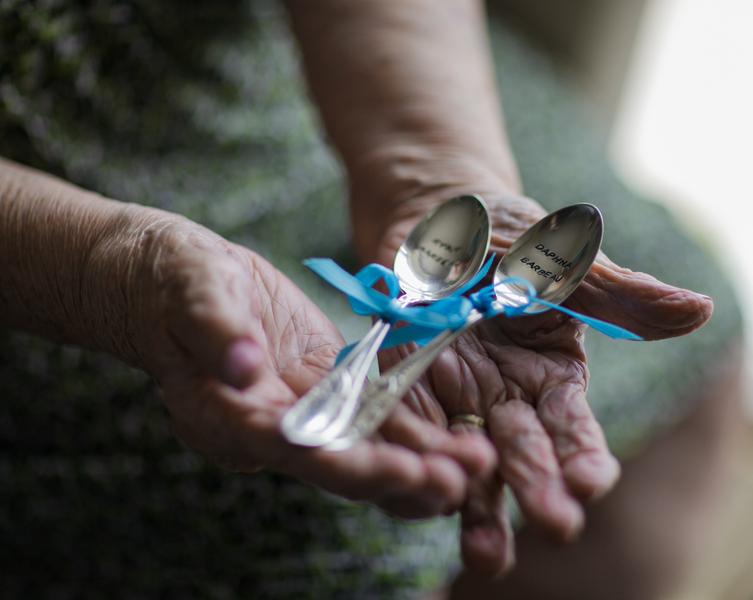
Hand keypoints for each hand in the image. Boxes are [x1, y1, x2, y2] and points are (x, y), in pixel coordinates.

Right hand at [98, 207, 494, 517]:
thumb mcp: (190, 293)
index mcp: (230, 418)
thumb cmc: (172, 283)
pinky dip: (416, 428)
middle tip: (463, 479)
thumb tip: (243, 367)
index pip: (296, 451)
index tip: (404, 472)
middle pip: (344, 464)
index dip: (352, 465)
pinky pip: (375, 414)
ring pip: (369, 446)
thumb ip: (217, 331)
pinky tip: (460, 435)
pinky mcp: (325, 385)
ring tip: (480, 464)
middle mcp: (272, 428)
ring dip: (423, 459)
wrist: (172, 279)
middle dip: (404, 476)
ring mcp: (302, 410)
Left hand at [368, 194, 713, 575]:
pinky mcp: (405, 395)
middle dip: (540, 491)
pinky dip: (415, 463)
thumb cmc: (510, 240)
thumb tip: (702, 310)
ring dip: (478, 509)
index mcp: (552, 377)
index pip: (572, 426)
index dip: (583, 453)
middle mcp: (507, 402)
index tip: (592, 483)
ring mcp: (455, 403)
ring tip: (486, 555)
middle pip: (524, 456)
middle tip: (556, 526)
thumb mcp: (564, 264)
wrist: (436, 222)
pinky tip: (418, 489)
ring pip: (469, 467)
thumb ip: (621, 294)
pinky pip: (410, 435)